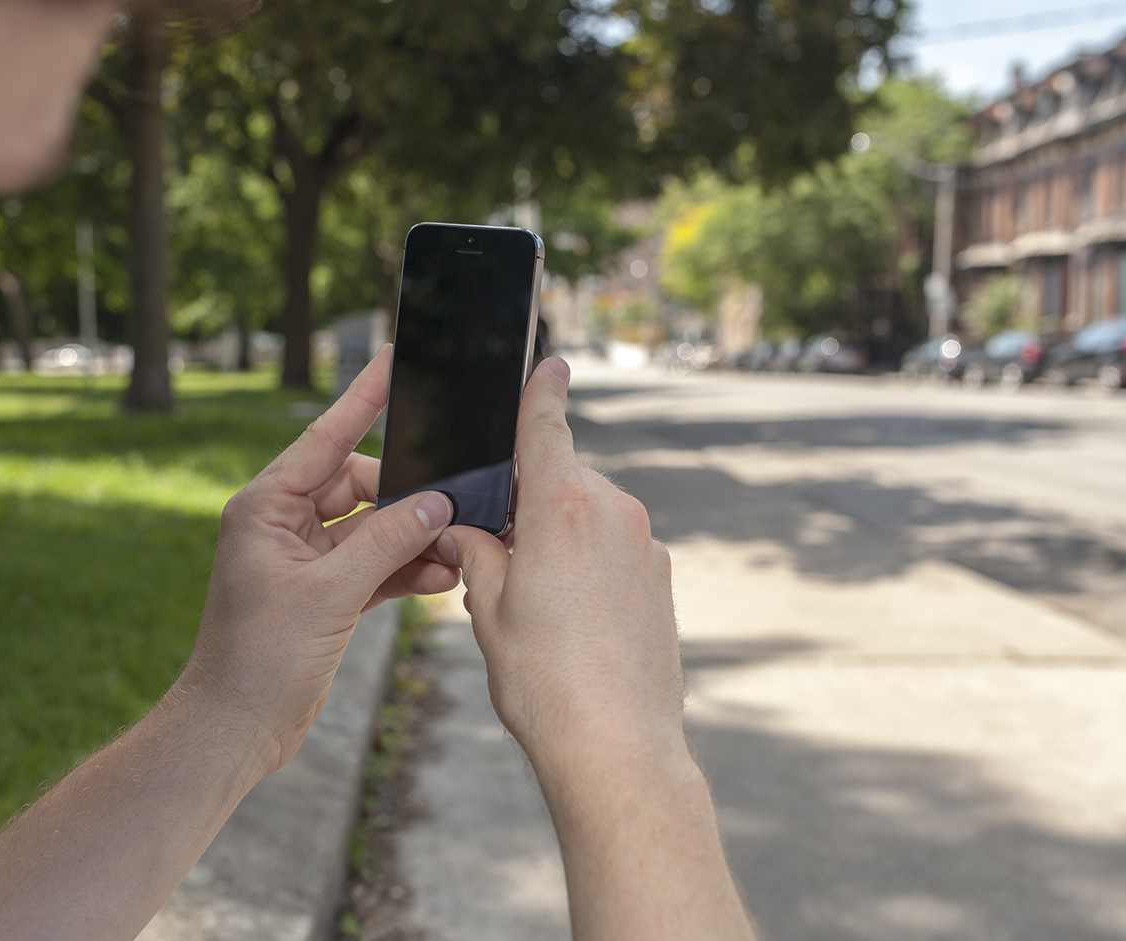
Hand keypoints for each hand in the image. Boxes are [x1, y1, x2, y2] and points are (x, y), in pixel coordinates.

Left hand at [181, 345, 458, 771]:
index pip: (326, 438)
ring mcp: (304, 560)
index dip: (363, 398)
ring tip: (457, 547)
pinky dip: (404, 569)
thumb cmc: (259, 659)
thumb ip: (386, 542)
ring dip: (411, 538)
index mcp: (264, 507)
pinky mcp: (323, 593)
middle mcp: (282, 525)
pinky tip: (441, 576)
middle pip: (359, 484)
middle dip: (406, 496)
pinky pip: (373, 564)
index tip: (393, 357)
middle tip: (454, 502)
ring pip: (372, 528)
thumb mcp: (329, 594)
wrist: (235, 729)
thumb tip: (436, 503)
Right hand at [439, 359, 754, 940]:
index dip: (542, 390)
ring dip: (560, 539)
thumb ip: (476, 554)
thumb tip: (463, 532)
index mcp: (562, 508)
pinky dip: (591, 567)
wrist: (618, 747)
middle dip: (530, 503)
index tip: (551, 362)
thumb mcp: (489, 610)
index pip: (547, 427)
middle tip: (497, 557)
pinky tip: (572, 622)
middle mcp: (613, 514)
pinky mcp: (661, 580)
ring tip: (535, 606)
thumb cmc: (544, 681)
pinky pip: (616, 552)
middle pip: (563, 480)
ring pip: (590, 519)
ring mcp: (644, 546)